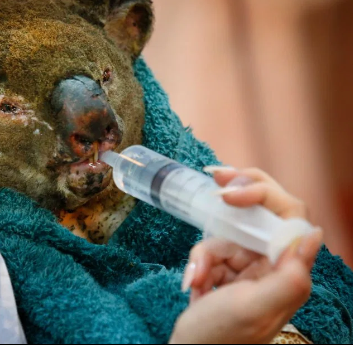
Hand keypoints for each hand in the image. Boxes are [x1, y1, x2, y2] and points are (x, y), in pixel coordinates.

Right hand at [170, 167, 323, 343]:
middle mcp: (273, 263)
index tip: (230, 194)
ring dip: (206, 252)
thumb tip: (314, 235)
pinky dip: (198, 263)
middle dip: (237, 197)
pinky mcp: (228, 268)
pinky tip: (193, 285)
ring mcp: (248, 265)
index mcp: (288, 271)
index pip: (289, 215)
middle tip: (215, 179)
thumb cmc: (221, 336)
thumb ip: (289, 275)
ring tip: (197, 280)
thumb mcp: (253, 307)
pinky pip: (211, 248)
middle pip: (262, 211)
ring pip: (227, 231)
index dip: (264, 194)